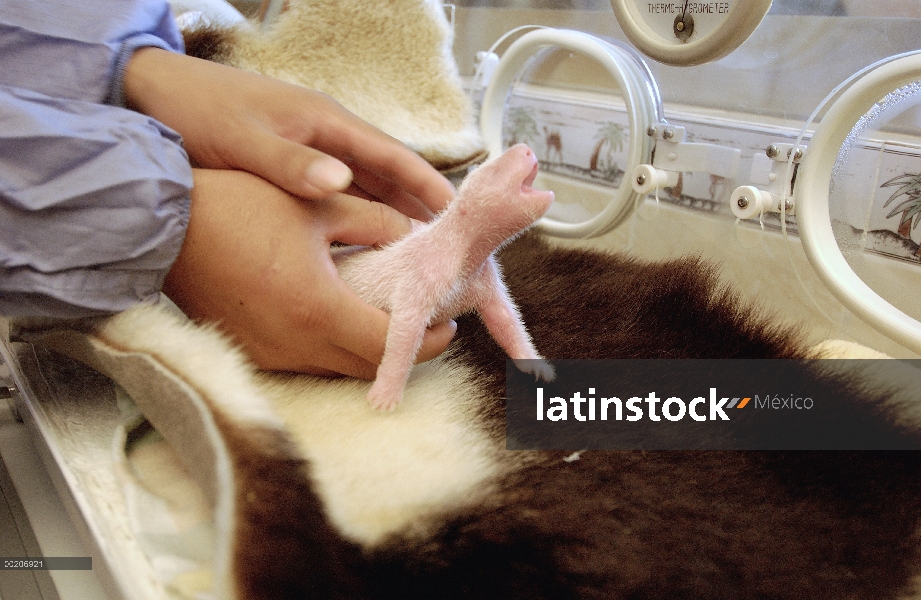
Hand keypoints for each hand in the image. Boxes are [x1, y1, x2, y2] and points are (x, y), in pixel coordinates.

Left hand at [123, 47, 453, 220]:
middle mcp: (328, 138)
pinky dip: (362, 218)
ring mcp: (313, 152)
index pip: (393, 156)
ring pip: (368, 188)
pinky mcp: (296, 168)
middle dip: (420, 208)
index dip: (427, 185)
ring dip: (394, 216)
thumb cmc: (198, 111)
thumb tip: (339, 183)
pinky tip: (369, 245)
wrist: (154, 94)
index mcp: (326, 123)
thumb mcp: (242, 140)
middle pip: (389, 176)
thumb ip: (289, 163)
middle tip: (448, 248)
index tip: (457, 216)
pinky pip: (342, 197)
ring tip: (420, 255)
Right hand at [163, 169, 455, 377]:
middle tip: (425, 323)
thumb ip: (376, 221)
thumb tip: (410, 233)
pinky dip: (334, 348)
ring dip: (368, 349)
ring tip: (388, 318)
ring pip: (338, 368)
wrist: (164, 226)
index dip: (426, 340)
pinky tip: (341, 318)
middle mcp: (295, 344)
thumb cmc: (239, 206)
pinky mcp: (251, 352)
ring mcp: (269, 354)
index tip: (447, 323)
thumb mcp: (319, 204)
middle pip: (367, 366)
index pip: (389, 345)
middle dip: (403, 349)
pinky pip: (307, 362)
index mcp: (317, 308)